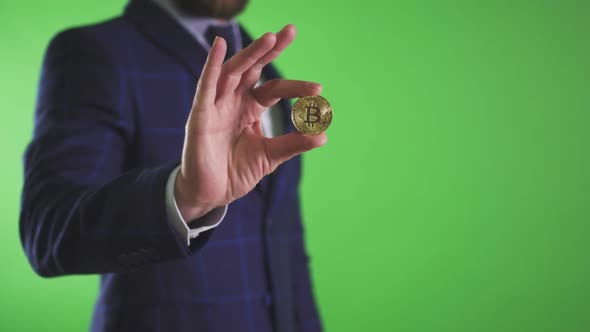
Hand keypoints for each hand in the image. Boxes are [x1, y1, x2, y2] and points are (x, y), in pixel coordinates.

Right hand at [175, 24, 326, 220]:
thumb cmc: (236, 172)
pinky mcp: (200, 115)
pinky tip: (220, 46)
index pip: (274, 89)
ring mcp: (215, 106)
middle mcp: (233, 101)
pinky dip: (211, 65)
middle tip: (290, 31)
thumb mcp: (270, 157)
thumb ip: (292, 144)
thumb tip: (322, 135)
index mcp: (250, 109)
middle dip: (270, 50)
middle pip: (253, 69)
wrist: (211, 194)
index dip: (295, 87)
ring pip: (233, 71)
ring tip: (270, 38)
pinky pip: (205, 86)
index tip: (318, 90)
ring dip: (250, 53)